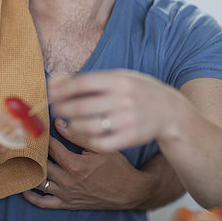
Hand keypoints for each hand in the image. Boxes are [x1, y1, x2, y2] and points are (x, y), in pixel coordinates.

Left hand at [22, 118, 154, 209]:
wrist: (128, 191)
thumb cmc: (117, 167)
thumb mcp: (100, 147)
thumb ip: (78, 134)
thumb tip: (59, 122)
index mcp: (75, 164)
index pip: (51, 147)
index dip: (44, 136)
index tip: (38, 128)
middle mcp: (68, 180)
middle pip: (42, 164)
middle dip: (34, 152)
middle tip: (27, 142)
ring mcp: (66, 194)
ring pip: (40, 183)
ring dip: (29, 172)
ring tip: (22, 161)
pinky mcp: (67, 203)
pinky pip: (44, 203)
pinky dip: (32, 197)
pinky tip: (25, 188)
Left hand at [49, 70, 184, 151]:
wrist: (170, 111)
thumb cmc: (138, 91)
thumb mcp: (121, 77)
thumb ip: (93, 80)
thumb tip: (59, 81)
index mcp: (120, 80)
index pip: (84, 83)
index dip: (64, 89)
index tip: (51, 93)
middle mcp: (124, 99)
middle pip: (83, 106)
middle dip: (63, 108)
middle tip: (55, 109)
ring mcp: (128, 120)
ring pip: (89, 126)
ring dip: (72, 125)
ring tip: (68, 122)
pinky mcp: (131, 138)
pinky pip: (101, 143)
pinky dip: (87, 140)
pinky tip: (83, 134)